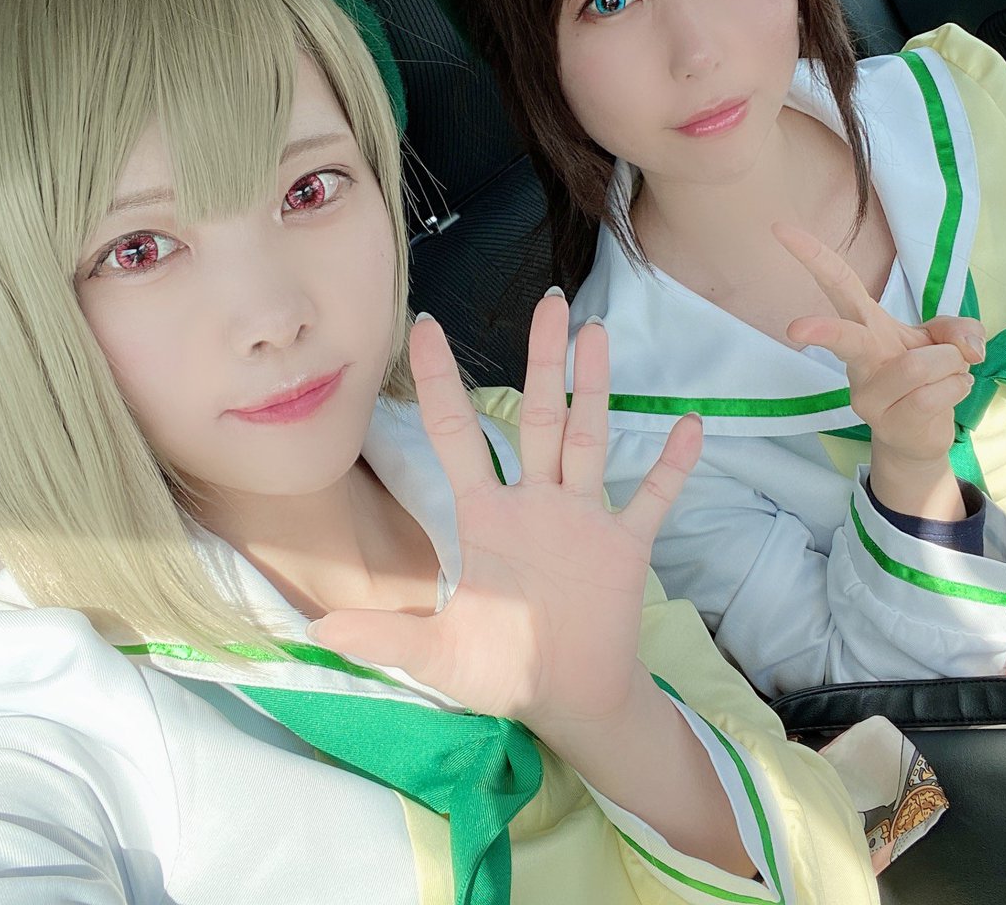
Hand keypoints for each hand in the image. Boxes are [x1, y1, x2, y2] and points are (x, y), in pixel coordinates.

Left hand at [309, 292, 703, 732]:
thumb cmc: (500, 671)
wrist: (567, 701)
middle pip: (540, 417)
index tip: (424, 325)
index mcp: (485, 517)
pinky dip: (671, 465)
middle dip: (543, 362)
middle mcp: (535, 504)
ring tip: (599, 334)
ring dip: (597, 388)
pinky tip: (689, 424)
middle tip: (551, 304)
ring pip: (590, 438)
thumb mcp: (437, 654)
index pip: (456, 434)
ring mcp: (582, 519)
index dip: (438, 381)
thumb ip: (384, 636)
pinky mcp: (624, 547)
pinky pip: (652, 497)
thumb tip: (316, 631)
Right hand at [775, 223, 984, 516]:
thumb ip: (959, 329)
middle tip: (795, 329)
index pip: (837, 283)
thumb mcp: (946, 340)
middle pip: (845, 337)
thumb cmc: (928, 376)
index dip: (812, 255)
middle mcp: (859, 360)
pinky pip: (938, 392)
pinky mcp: (890, 422)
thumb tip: (965, 347)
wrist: (921, 438)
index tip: (780, 229)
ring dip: (951, 364)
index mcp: (866, 326)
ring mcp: (869, 395)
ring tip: (947, 373)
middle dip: (824, 332)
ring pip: (921, 364)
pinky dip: (958, 388)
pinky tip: (946, 396)